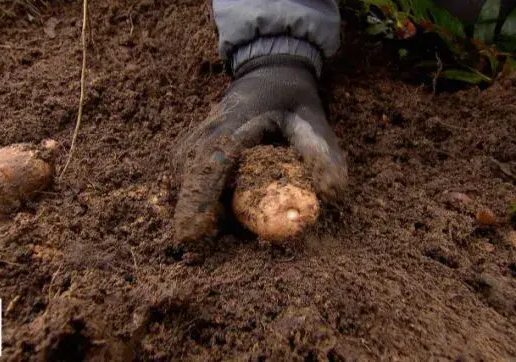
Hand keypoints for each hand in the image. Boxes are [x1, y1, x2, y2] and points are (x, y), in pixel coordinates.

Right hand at [173, 56, 347, 243]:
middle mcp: (210, 127)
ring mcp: (198, 132)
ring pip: (183, 174)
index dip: (200, 199)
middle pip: (189, 174)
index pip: (213, 163)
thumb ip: (321, 153)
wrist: (270, 70)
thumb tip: (332, 193)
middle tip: (207, 238)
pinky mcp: (193, 139)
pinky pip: (184, 169)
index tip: (193, 233)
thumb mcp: (312, 120)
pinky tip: (209, 202)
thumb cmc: (292, 98)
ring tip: (213, 220)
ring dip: (193, 200)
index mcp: (237, 122)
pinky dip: (191, 189)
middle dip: (193, 210)